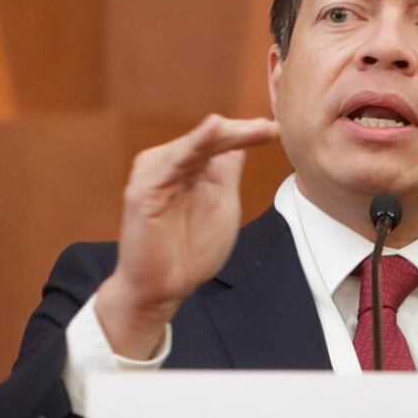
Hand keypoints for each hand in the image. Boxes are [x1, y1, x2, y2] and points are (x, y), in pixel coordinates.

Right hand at [96, 115, 278, 357]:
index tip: (275, 130)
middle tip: (269, 127)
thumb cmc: (190, 249)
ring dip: (221, 135)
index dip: (247, 133)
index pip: (220, 142)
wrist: (164, 289)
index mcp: (189, 166)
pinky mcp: (143, 190)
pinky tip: (211, 132)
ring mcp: (154, 174)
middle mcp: (170, 164)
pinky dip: (191, 146)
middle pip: (208, 139)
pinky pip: (170, 163)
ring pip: (193, 146)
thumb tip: (245, 139)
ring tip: (250, 128)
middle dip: (239, 132)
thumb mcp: (222, 202)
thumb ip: (227, 171)